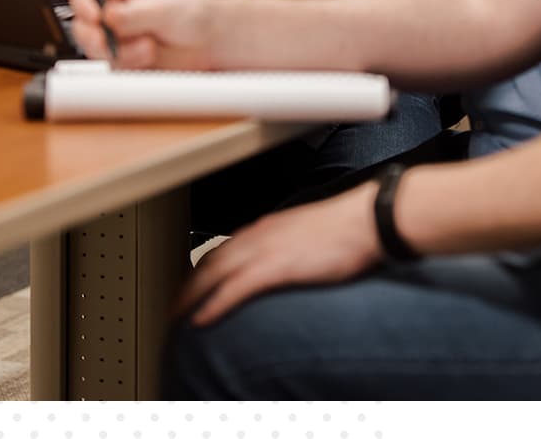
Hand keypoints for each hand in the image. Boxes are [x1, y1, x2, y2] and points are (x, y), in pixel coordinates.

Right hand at [69, 0, 220, 69]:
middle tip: (110, 41)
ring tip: (148, 46)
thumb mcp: (158, 9)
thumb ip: (129, 15)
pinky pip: (114, 66)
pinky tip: (150, 55)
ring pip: (97, 50)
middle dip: (95, 37)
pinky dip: (129, 64)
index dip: (83, 6)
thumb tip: (105, 18)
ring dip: (120, 52)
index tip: (96, 17)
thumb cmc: (189, 13)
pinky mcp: (125, 59)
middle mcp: (113, 13)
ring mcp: (118, 38)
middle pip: (82, 26)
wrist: (208, 39)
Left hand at [174, 183, 382, 324]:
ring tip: (177, 317)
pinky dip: (214, 304)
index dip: (203, 268)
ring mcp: (265, 250)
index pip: (224, 248)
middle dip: (188, 285)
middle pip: (210, 261)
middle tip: (174, 306)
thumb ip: (290, 247)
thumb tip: (285, 264)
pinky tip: (201, 320)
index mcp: (267, 227)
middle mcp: (259, 235)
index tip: (193, 285)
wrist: (366, 220)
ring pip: (214, 273)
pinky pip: (234, 288)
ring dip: (192, 296)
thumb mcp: (308, 234)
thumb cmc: (346, 229)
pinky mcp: (276, 267)